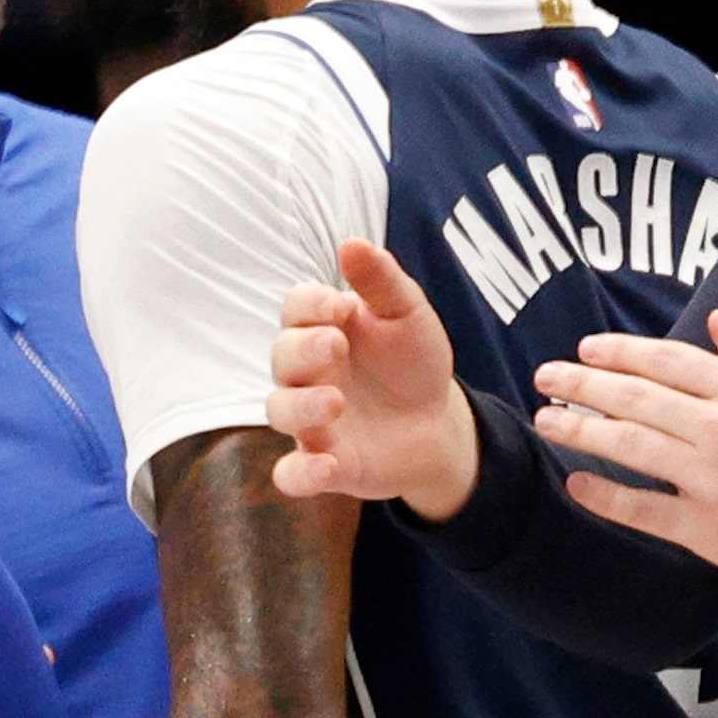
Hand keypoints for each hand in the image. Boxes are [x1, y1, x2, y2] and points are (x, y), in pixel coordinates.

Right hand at [265, 239, 478, 520]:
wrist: (437, 422)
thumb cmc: (412, 360)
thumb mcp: (408, 315)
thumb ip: (381, 281)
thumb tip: (351, 243)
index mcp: (322, 329)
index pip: (295, 308)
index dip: (310, 305)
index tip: (342, 306)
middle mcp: (307, 373)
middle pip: (281, 356)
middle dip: (304, 349)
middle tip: (337, 345)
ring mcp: (311, 419)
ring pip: (280, 410)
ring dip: (302, 406)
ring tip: (336, 402)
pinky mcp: (323, 462)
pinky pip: (291, 474)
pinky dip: (300, 474)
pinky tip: (326, 467)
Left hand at [529, 309, 717, 605]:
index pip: (666, 361)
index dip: (619, 352)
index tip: (586, 350)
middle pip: (635, 398)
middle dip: (582, 384)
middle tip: (545, 378)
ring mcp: (713, 480)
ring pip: (630, 446)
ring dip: (581, 430)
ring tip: (546, 422)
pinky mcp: (710, 530)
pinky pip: (644, 510)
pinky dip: (606, 496)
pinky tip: (579, 484)